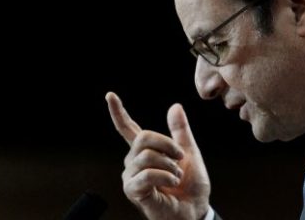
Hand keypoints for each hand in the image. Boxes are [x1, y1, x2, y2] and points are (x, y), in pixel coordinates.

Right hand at [105, 92, 210, 219]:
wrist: (195, 209)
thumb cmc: (191, 185)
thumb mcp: (190, 153)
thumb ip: (181, 131)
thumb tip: (175, 106)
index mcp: (146, 150)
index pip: (127, 128)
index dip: (118, 112)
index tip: (110, 95)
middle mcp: (134, 161)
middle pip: (143, 137)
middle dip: (167, 145)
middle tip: (180, 158)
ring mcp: (131, 176)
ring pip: (146, 156)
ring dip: (169, 165)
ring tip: (176, 177)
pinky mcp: (133, 191)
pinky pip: (146, 175)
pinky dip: (164, 176)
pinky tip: (170, 183)